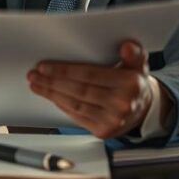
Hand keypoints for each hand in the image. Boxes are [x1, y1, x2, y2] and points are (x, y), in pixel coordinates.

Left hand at [27, 40, 153, 138]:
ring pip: (75, 104)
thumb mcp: (138, 65)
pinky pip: (77, 116)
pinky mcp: (103, 131)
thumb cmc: (133, 85)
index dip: (64, 70)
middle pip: (79, 90)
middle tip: (35, 74)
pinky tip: (51, 96)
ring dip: (52, 94)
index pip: (90, 75)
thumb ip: (134, 53)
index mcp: (130, 84)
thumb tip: (127, 46)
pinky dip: (61, 105)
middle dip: (52, 81)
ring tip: (37, 84)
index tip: (45, 66)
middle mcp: (122, 104)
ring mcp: (113, 120)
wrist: (143, 110)